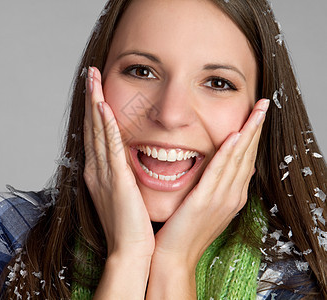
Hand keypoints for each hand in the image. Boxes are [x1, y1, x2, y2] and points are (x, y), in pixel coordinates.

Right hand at [83, 66, 153, 257]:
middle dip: (90, 99)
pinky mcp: (116, 180)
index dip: (94, 111)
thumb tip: (129, 163)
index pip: (96, 136)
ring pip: (97, 131)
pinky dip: (105, 125)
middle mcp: (97, 171)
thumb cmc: (131, 227)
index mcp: (100, 174)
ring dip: (94, 103)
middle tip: (90, 74)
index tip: (96, 90)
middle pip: (92, 128)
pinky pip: (110, 147)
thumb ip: (123, 176)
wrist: (131, 252)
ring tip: (92, 79)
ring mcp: (104, 174)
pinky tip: (103, 106)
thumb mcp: (124, 196)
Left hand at [146, 98, 268, 297]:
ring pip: (238, 159)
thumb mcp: (201, 205)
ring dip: (248, 133)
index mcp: (230, 196)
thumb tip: (211, 168)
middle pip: (247, 155)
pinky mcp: (205, 201)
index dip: (251, 136)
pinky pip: (219, 172)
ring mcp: (221, 199)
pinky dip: (229, 153)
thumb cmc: (183, 231)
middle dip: (256, 128)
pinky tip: (235, 136)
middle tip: (262, 105)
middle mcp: (231, 195)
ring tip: (257, 111)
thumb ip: (209, 186)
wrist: (174, 256)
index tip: (255, 116)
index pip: (244, 159)